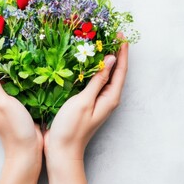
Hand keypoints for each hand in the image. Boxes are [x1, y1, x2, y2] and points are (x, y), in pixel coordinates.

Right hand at [44, 33, 128, 183]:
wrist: (61, 149)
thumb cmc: (72, 127)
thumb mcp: (84, 101)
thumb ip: (97, 81)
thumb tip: (110, 60)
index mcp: (110, 97)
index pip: (120, 69)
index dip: (121, 51)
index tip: (120, 34)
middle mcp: (106, 98)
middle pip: (114, 71)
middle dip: (113, 52)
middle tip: (108, 34)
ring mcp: (96, 100)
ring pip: (102, 75)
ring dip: (101, 59)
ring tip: (97, 43)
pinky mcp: (85, 102)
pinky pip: (92, 82)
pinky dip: (90, 70)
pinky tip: (82, 63)